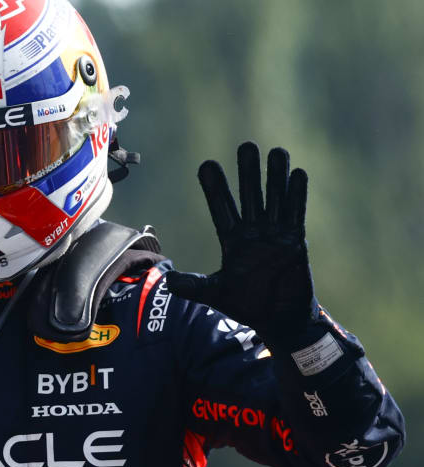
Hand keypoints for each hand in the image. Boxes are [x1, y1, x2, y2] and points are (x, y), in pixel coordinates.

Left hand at [166, 142, 316, 336]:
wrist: (280, 321)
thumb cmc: (248, 306)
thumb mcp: (215, 294)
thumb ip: (193, 286)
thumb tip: (168, 282)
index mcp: (233, 240)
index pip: (221, 207)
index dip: (215, 187)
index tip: (207, 164)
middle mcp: (253, 232)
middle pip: (249, 195)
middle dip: (247, 172)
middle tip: (246, 146)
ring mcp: (275, 234)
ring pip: (274, 198)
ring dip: (275, 176)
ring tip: (275, 151)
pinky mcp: (295, 241)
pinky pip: (296, 213)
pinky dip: (296, 195)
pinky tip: (298, 174)